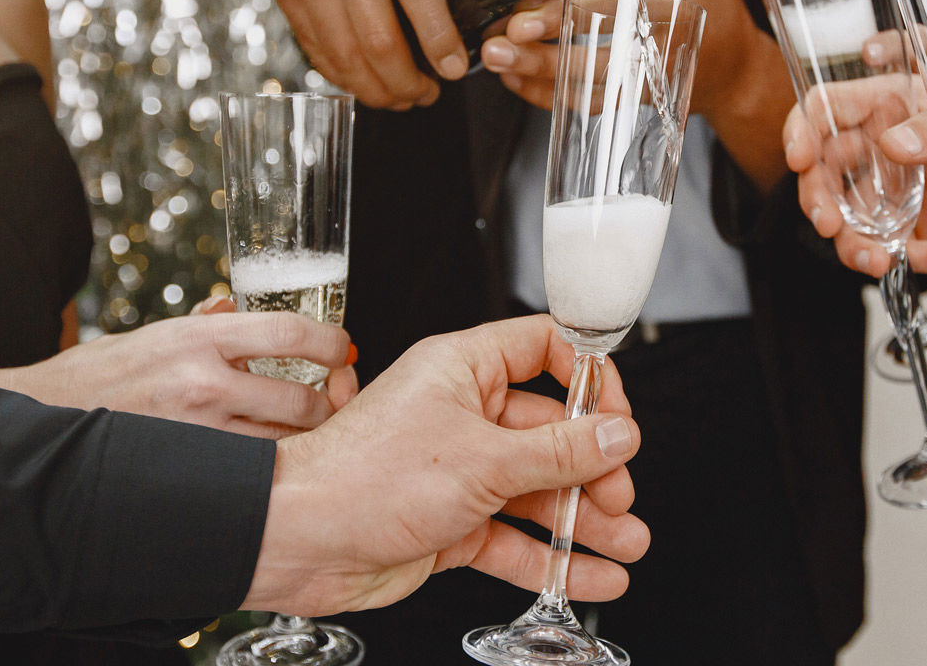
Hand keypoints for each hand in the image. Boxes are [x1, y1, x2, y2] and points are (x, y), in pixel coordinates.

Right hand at [0, 311, 356, 437]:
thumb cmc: (100, 375)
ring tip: (306, 432)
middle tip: (335, 399)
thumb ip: (207, 325)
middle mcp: (202, 383)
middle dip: (332, 403)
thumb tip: (239, 308)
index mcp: (200, 338)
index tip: (343, 350)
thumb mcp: (157, 334)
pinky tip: (274, 460)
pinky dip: (273, 467)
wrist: (41, 420)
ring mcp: (196, 432)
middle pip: (305, 401)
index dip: (333, 343)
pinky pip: (252, 473)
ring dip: (307, 441)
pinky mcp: (188, 469)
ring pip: (285, 445)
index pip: (292, 335)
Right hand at [240, 0, 526, 108]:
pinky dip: (339, 69)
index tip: (453, 67)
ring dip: (373, 86)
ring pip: (338, 45)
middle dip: (405, 79)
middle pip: (373, 30)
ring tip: (401, 96)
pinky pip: (309, 38)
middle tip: (429, 95)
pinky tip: (364, 78)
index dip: (436, 35)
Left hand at [243, 315, 647, 614]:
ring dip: (582, 521)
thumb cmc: (363, 479)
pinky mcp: (450, 522)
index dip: (588, 378)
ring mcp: (457, 471)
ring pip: (537, 491)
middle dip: (594, 469)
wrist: (299, 541)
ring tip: (627, 544)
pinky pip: (514, 537)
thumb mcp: (483, 460)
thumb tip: (616, 435)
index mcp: (464, 370)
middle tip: (621, 498)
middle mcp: (462, 414)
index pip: (544, 350)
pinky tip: (589, 575)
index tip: (618, 414)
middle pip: (551, 431)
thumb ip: (559, 451)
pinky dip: (551, 558)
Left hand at [479, 0, 794, 190]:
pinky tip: (520, 82)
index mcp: (665, 1)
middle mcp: (653, 45)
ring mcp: (642, 78)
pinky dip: (551, 99)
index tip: (523, 17)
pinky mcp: (633, 99)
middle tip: (500, 46)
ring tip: (501, 62)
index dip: (560, 15)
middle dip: (540, 57)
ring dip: (538, 79)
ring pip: (585, 88)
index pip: (607, 9)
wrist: (734, 65)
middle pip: (590, 59)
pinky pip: (588, 106)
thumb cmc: (706, 1)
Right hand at [780, 58, 926, 278]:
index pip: (825, 108)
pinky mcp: (908, 227)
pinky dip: (911, 260)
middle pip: (822, 171)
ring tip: (880, 262)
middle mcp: (877, 147)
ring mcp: (889, 191)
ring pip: (846, 219)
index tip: (798, 158)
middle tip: (829, 225)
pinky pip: (889, 248)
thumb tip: (892, 144)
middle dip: (817, 201)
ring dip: (854, 245)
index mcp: (886, 104)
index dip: (800, 130)